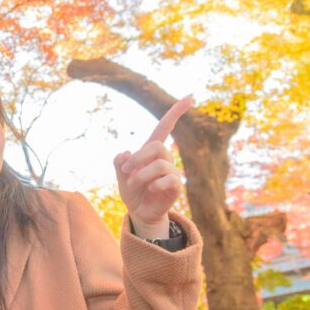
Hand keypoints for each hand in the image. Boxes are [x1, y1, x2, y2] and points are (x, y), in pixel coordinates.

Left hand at [114, 96, 192, 238]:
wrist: (138, 212)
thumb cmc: (132, 191)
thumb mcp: (121, 175)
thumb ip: (120, 163)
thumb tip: (126, 153)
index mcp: (151, 151)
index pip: (165, 127)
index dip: (176, 112)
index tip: (190, 97)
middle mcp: (164, 159)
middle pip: (157, 146)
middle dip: (138, 158)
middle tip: (126, 171)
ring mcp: (172, 172)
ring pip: (160, 164)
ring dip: (141, 175)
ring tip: (133, 184)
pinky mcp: (175, 187)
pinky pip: (169, 179)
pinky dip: (155, 184)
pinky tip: (149, 190)